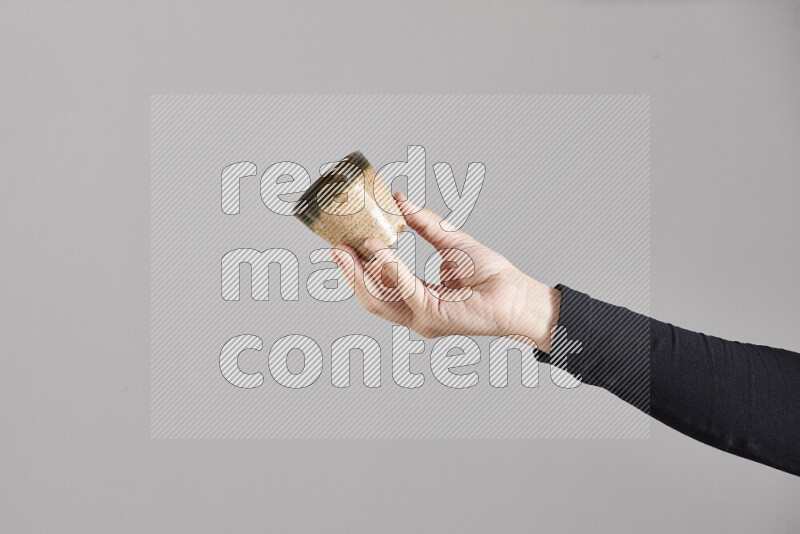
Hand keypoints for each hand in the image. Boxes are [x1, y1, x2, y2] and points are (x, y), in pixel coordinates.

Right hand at [330, 193, 560, 352]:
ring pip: (379, 298)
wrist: (518, 294)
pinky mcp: (433, 316)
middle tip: (335, 247)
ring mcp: (421, 318)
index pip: (377, 287)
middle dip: (350, 273)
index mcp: (416, 299)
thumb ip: (425, 224)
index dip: (357, 268)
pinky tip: (378, 250)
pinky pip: (404, 290)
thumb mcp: (451, 241)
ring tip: (348, 248)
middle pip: (370, 297)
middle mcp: (414, 313)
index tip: (342, 244)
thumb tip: (401, 201)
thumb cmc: (491, 276)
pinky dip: (389, 269)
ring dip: (361, 272)